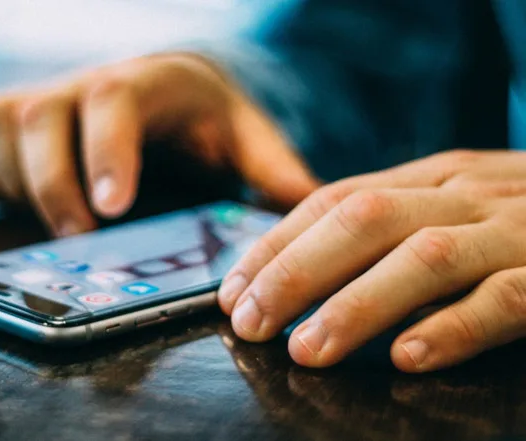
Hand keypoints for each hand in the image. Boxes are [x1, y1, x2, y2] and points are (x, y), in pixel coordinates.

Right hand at [0, 53, 318, 235]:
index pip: (115, 99)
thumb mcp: (241, 133)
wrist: (150, 90)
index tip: (112, 208)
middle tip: (80, 240)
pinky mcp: (4, 126)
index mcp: (144, 81)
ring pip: (1, 132)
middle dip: (52, 184)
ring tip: (60, 229)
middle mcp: (80, 84)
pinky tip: (32, 208)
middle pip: (41, 117)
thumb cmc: (195, 117)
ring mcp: (36, 100)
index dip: (106, 151)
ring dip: (22, 187)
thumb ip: (271, 166)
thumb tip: (307, 206)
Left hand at [218, 150, 525, 371]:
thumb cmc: (515, 219)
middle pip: (361, 222)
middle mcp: (460, 195)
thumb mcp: (447, 204)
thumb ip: (385, 225)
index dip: (274, 245)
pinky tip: (409, 357)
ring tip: (307, 350)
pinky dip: (454, 326)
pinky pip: (506, 297)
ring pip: (423, 256)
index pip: (330, 202)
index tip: (232, 291)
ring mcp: (511, 230)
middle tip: (250, 324)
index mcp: (425, 179)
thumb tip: (295, 265)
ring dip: (356, 304)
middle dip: (294, 272)